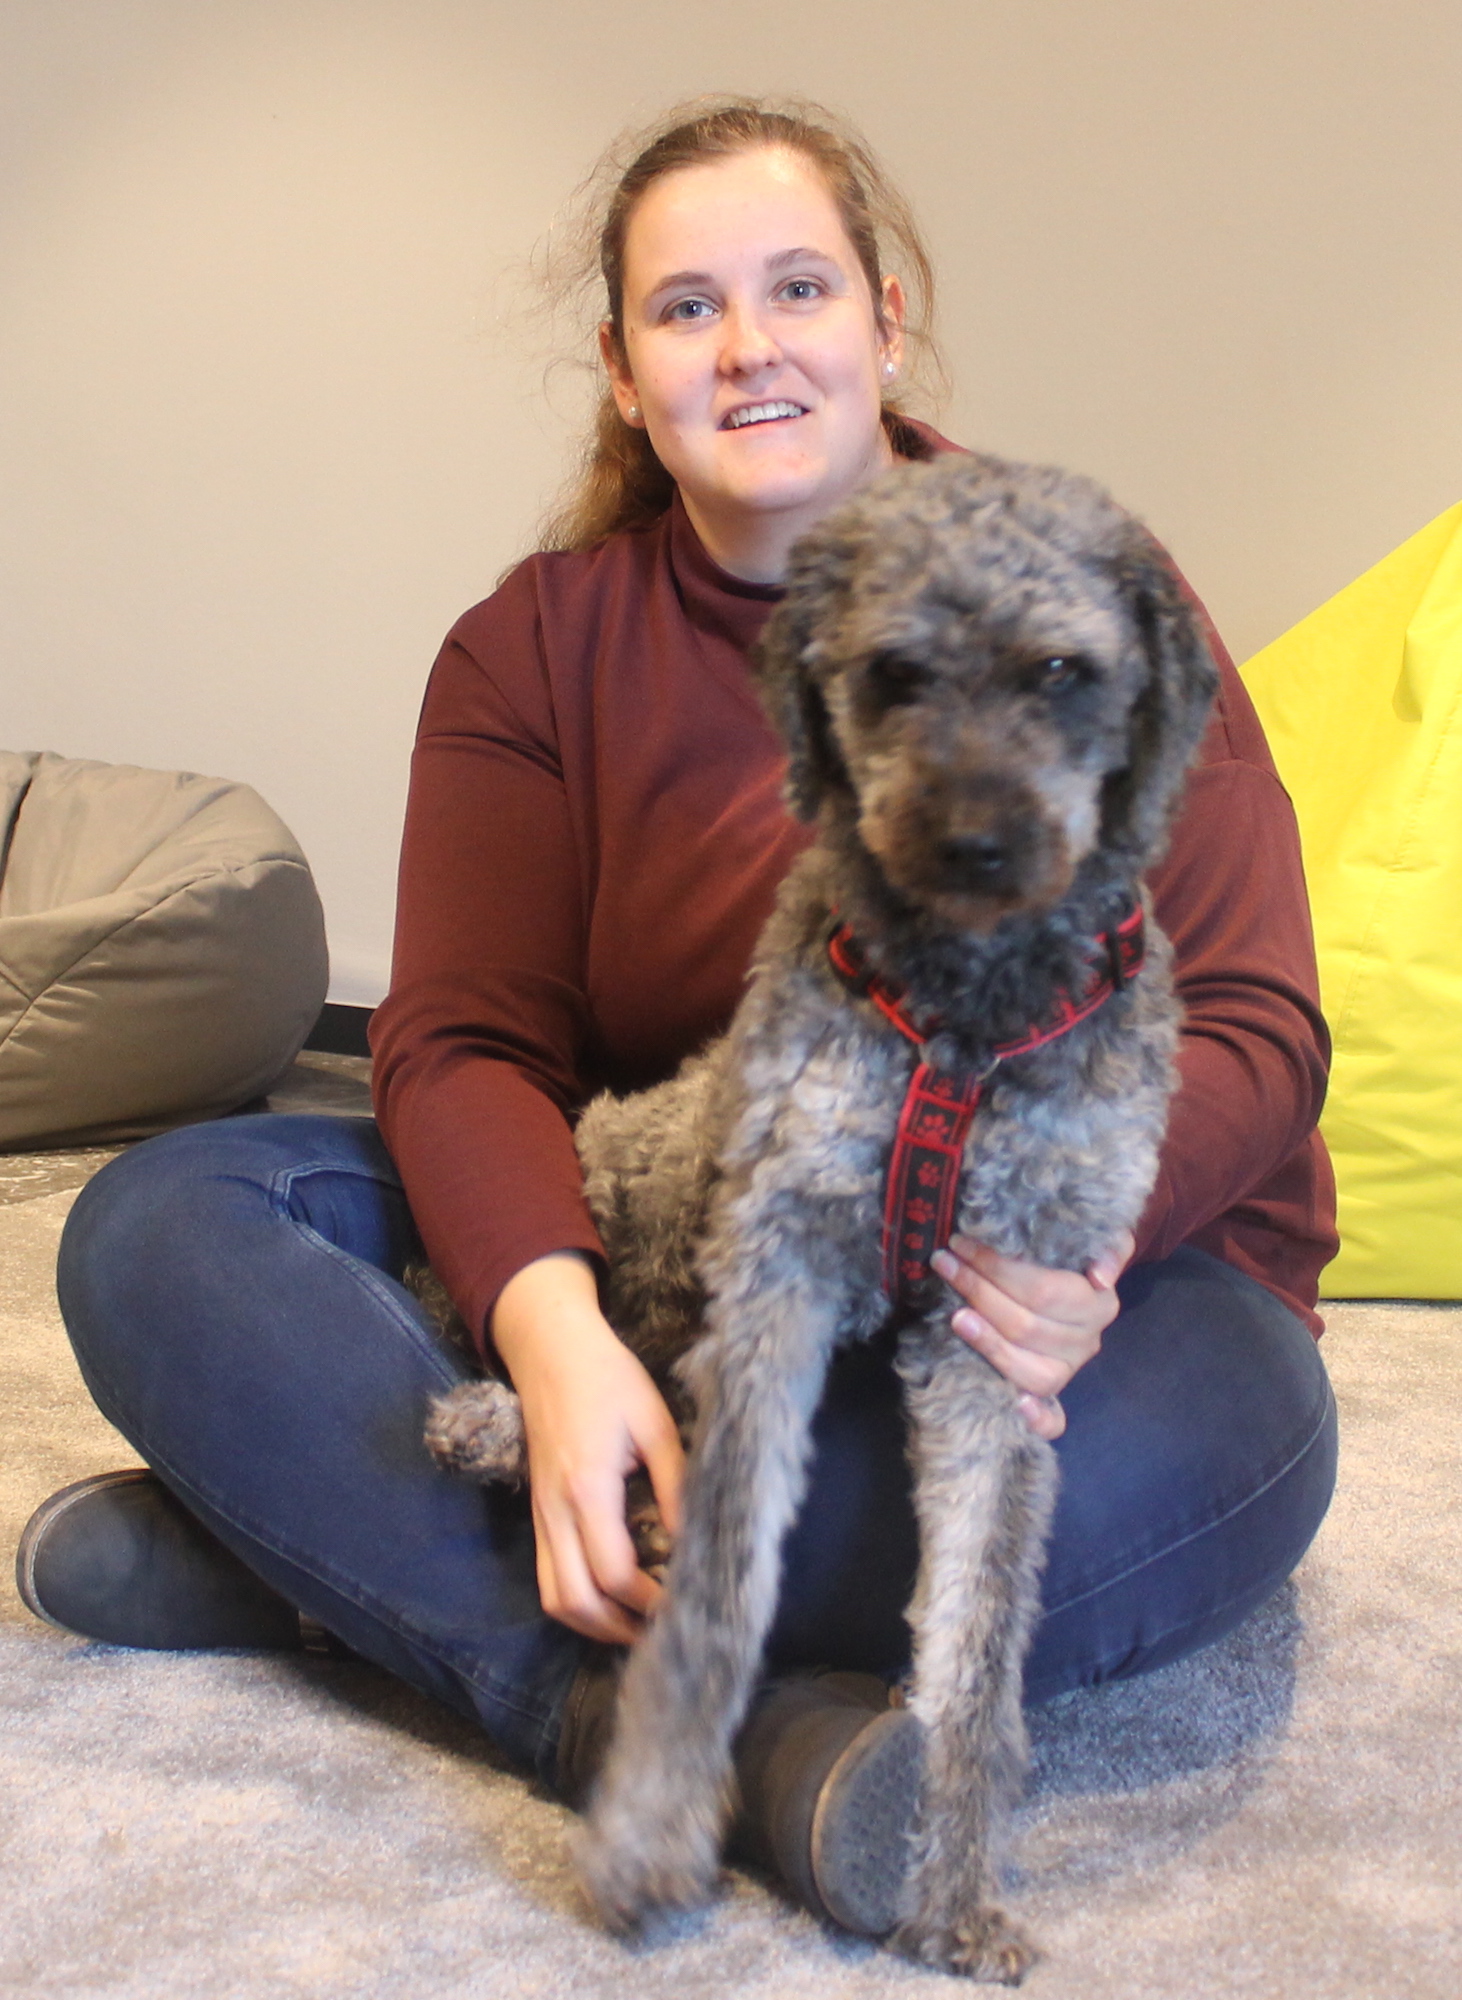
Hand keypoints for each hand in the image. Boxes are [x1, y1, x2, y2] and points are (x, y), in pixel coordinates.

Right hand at [490, 1252, 683, 1645]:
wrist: (549, 1349)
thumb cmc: (607, 1378)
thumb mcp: (655, 1422)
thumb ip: (676, 1484)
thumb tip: (697, 1540)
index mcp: (586, 1488)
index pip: (612, 1573)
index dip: (648, 1600)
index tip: (684, 1604)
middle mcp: (554, 1511)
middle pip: (574, 1602)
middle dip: (618, 1629)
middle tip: (663, 1633)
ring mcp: (540, 1515)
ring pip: (554, 1598)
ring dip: (594, 1623)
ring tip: (638, 1625)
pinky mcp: (538, 1513)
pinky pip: (548, 1576)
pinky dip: (577, 1601)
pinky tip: (612, 1598)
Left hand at [929, 1231, 1132, 1439]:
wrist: (1078, 1284)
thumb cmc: (1072, 1259)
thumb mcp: (1093, 1243)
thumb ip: (1108, 1247)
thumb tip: (1101, 1276)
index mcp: (1098, 1304)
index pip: (1041, 1290)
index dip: (998, 1268)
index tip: (962, 1244)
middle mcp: (1086, 1342)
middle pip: (1024, 1325)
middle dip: (978, 1291)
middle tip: (944, 1263)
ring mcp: (1068, 1372)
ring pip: (1026, 1368)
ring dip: (985, 1341)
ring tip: (952, 1313)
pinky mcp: (1052, 1395)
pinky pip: (1053, 1421)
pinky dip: (1036, 1417)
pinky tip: (1017, 1405)